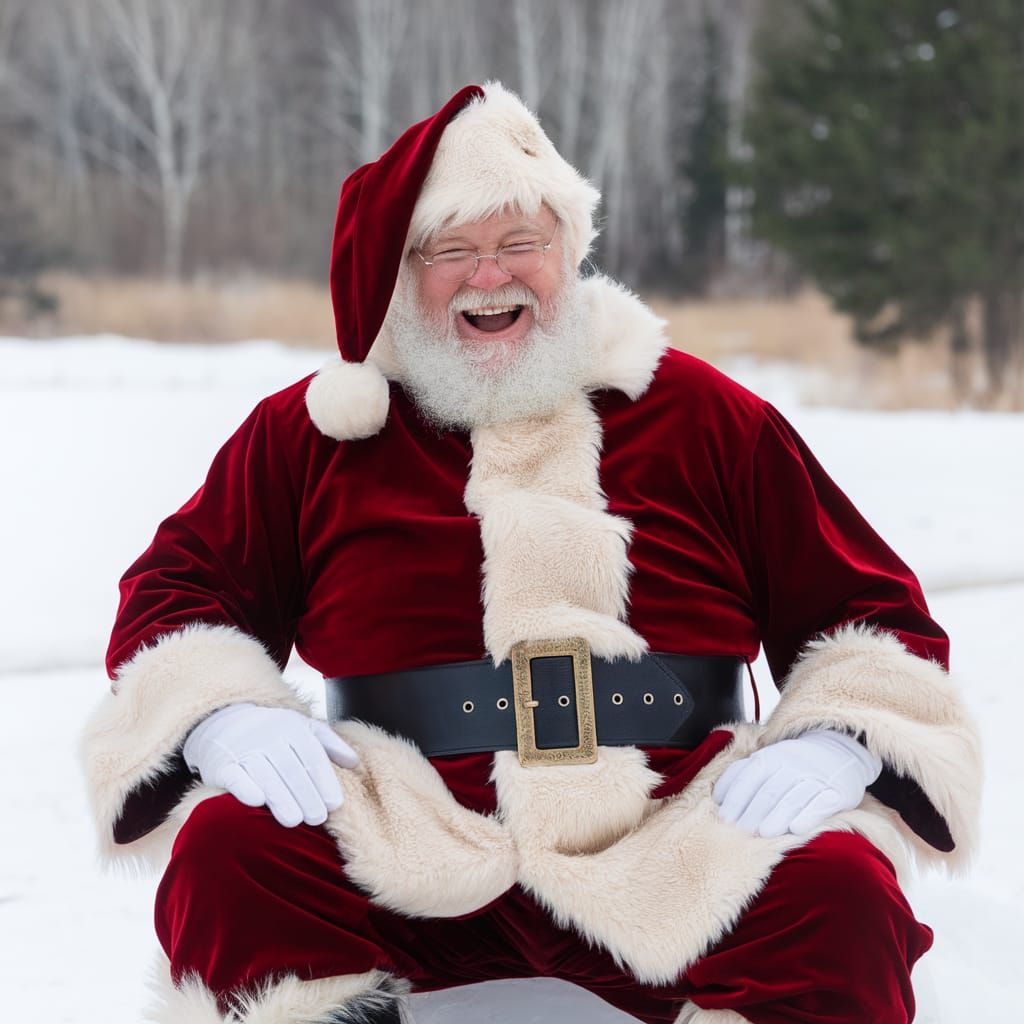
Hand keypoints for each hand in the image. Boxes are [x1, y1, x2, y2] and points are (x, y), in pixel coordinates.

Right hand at [183, 702, 358, 826]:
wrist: (224, 720)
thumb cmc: (272, 730)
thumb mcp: (303, 727)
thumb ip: (330, 744)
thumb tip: (355, 763)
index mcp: (293, 729)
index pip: (312, 756)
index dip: (324, 781)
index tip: (335, 804)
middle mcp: (269, 737)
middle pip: (291, 768)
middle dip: (305, 795)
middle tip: (317, 819)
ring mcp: (245, 749)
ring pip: (265, 774)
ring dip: (280, 797)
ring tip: (294, 821)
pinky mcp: (222, 764)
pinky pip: (235, 775)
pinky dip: (245, 787)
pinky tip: (257, 801)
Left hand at [712, 729, 881, 837]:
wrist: (838, 751)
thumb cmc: (793, 763)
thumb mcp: (767, 759)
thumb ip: (743, 774)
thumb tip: (718, 798)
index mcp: (770, 757)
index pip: (748, 777)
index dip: (736, 798)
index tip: (723, 818)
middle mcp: (791, 765)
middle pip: (769, 790)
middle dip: (752, 811)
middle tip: (739, 831)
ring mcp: (814, 778)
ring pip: (793, 798)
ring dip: (777, 816)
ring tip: (763, 833)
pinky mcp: (836, 792)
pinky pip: (820, 804)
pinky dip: (808, 816)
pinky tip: (796, 829)